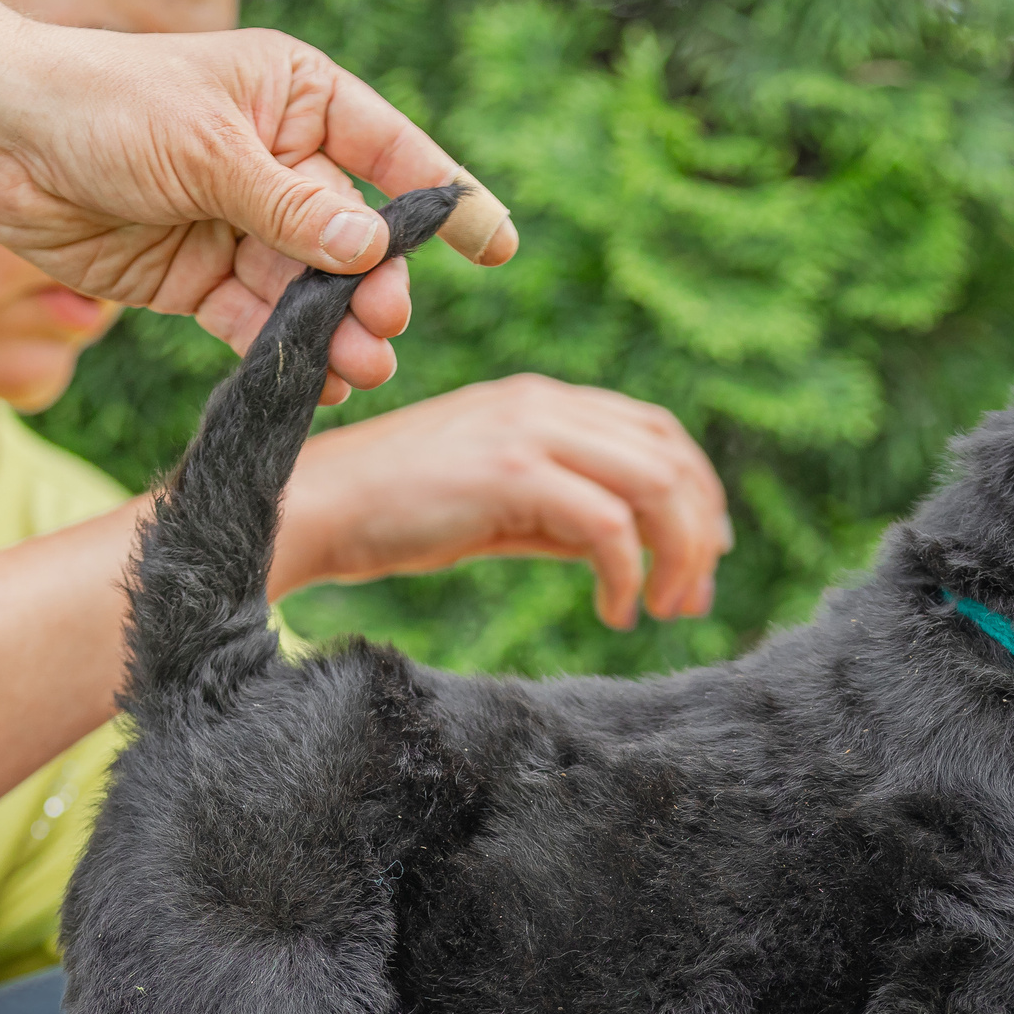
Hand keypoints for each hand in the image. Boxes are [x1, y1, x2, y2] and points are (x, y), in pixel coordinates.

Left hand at [0, 25, 515, 396]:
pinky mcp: (202, 277)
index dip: (447, 200)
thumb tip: (372, 248)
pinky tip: (315, 385)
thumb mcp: (207, 147)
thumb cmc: (101, 105)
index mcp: (297, 97)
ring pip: (312, 289)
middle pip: (355, 235)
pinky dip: (286, 353)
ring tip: (362, 369)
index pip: (393, 151)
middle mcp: (281, 160)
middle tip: (385, 324)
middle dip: (377, 285)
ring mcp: (243, 223)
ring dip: (337, 330)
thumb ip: (292, 204)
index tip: (499, 246)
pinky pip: (261, 321)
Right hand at [274, 376, 730, 627]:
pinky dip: (627, 575)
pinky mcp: (511, 472)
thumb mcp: (496, 507)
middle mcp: (542, 403)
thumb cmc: (392, 517)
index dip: (696, 493)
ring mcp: (528, 431)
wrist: (311, 508)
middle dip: (700, 530)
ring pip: (654, 484)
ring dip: (676, 554)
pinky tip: (616, 612)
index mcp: (541, 401)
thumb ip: (562, 515)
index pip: (655, 431)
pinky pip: (608, 526)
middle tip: (694, 597)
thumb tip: (632, 553)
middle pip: (670, 455)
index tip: (703, 557)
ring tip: (665, 609)